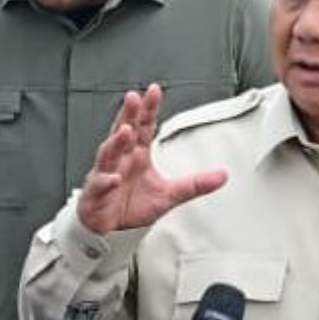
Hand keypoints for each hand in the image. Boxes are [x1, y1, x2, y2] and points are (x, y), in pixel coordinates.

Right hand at [77, 85, 228, 234]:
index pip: (142, 126)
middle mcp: (121, 160)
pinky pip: (100, 185)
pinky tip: (113, 177)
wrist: (111, 228)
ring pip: (108, 154)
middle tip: (133, 98)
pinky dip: (106, 181)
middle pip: (123, 132)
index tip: (154, 91)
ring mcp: (106, 174)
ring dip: (116, 142)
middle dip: (128, 115)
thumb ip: (194, 184)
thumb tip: (222, 175)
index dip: (148, 109)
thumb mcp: (170, 194)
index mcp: (137, 154)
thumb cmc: (133, 205)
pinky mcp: (96, 195)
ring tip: (126, 131)